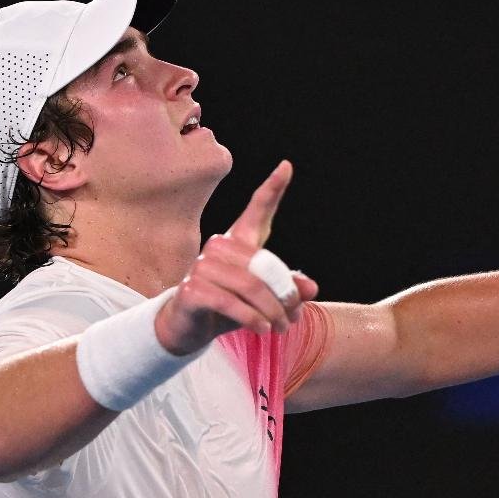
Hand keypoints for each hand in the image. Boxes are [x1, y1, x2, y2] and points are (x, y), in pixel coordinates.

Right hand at [155, 161, 319, 354]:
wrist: (187, 330)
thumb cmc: (227, 309)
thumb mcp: (262, 301)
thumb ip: (286, 291)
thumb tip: (311, 289)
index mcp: (237, 242)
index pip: (256, 211)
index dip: (272, 188)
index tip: (286, 166)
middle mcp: (217, 247)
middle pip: (263, 266)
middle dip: (284, 295)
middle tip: (294, 317)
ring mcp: (201, 266)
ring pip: (250, 286)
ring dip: (271, 312)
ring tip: (280, 328)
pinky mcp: (191, 289)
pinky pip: (230, 303)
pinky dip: (251, 319)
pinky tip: (262, 330)